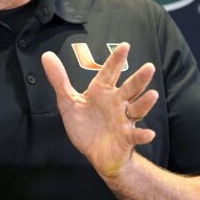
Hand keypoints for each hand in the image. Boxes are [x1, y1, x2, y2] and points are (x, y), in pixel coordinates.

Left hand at [41, 43, 157, 177]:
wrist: (95, 153)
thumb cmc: (85, 126)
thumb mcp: (68, 102)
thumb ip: (59, 79)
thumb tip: (47, 55)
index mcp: (102, 92)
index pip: (109, 72)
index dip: (116, 60)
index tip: (125, 46)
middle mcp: (116, 103)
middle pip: (130, 88)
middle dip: (139, 79)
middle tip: (149, 67)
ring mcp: (123, 120)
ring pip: (137, 108)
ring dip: (145, 102)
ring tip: (152, 95)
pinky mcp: (126, 137)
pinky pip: (135, 135)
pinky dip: (142, 135)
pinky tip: (149, 133)